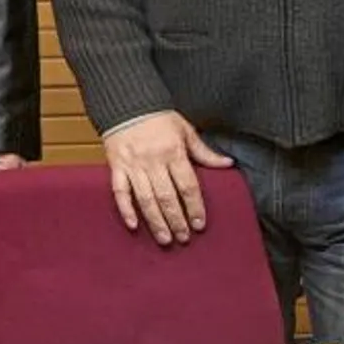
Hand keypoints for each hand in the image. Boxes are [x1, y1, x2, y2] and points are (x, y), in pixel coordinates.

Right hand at [103, 111, 232, 245]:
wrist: (127, 104)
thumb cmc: (158, 117)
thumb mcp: (185, 130)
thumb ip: (204, 151)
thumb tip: (227, 163)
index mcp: (174, 152)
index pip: (187, 186)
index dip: (194, 207)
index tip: (199, 224)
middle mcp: (154, 161)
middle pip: (167, 197)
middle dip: (176, 220)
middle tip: (183, 238)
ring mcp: (133, 165)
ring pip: (146, 199)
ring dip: (156, 221)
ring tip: (165, 239)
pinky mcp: (116, 166)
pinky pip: (120, 191)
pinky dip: (125, 209)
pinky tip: (133, 225)